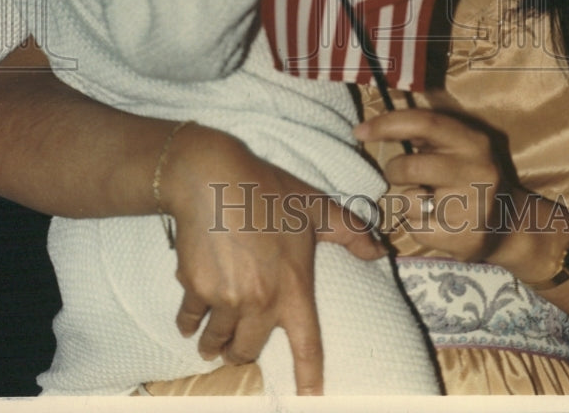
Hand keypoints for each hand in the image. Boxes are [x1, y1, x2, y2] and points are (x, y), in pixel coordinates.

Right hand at [162, 123, 384, 395]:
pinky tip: (190, 321)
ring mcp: (225, 298)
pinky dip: (189, 323)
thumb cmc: (268, 190)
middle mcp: (260, 301)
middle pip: (248, 351)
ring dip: (214, 345)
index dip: (308, 377)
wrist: (212, 178)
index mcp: (293, 288)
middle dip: (242, 353)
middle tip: (238, 348)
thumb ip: (350, 231)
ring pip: (217, 341)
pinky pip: (190, 319)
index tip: (311, 400)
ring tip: (211, 343)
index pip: (306, 345)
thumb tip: (379, 251)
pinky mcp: (195, 288)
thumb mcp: (315, 206)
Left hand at [354, 109, 509, 262]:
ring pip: (408, 201)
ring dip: (408, 202)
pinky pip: (416, 230)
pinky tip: (437, 224)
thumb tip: (375, 127)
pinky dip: (418, 227)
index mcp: (473, 142)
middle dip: (394, 171)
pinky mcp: (465, 238)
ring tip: (428, 202)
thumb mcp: (460, 149)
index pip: (424, 123)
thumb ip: (428, 136)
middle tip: (401, 175)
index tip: (359, 131)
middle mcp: (477, 170)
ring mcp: (473, 207)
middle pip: (409, 166)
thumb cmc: (471, 178)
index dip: (387, 124)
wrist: (512, 224)